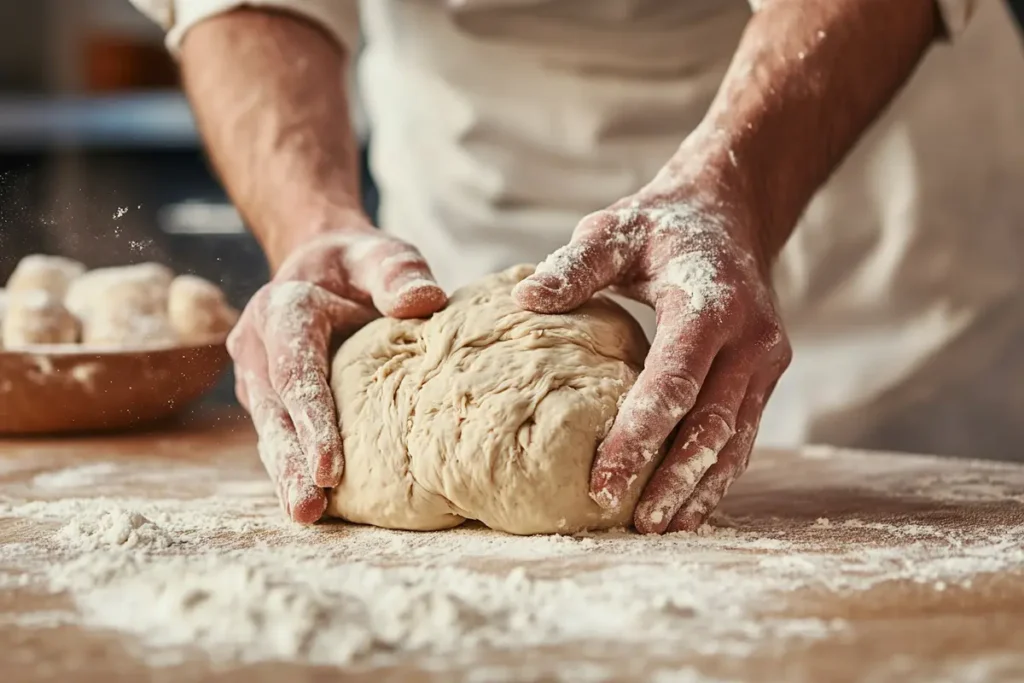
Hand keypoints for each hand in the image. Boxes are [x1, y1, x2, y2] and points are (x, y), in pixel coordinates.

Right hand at [227, 224, 446, 522]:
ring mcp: (259, 378)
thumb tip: (424, 301)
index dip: (312, 416)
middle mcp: (259, 346)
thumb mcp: (382, 255)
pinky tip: (314, 507)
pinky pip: (280, 437)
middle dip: (292, 461)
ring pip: (271, 431)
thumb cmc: (361, 265)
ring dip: (287, 475)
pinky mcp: (271, 400)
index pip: (294, 368)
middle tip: (309, 508)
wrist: (325, 266)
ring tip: (306, 516)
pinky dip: (294, 470)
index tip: (331, 465)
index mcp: (281, 309)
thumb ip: (398, 272)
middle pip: (275, 410)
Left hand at [514, 175, 790, 533]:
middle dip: (674, 479)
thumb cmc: (663, 223)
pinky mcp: (764, 377)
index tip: (603, 481)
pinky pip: (743, 434)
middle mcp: (750, 340)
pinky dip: (717, 473)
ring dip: (701, 488)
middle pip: (712, 425)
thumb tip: (525, 300)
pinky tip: (689, 505)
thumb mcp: (616, 229)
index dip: (639, 436)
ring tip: (662, 530)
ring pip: (735, 440)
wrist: (731, 212)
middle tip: (636, 525)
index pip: (674, 383)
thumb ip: (576, 266)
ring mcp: (764, 362)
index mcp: (710, 304)